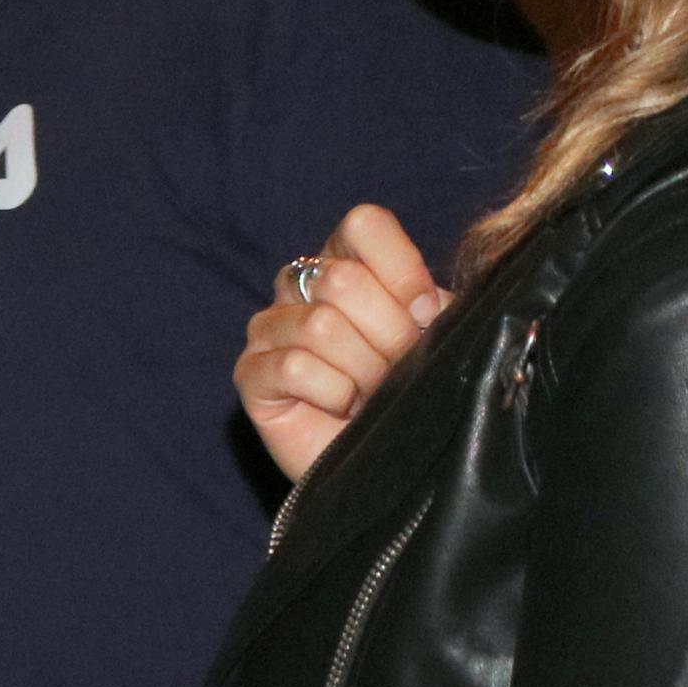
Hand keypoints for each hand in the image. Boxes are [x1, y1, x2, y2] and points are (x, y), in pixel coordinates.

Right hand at [236, 202, 446, 483]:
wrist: (391, 461)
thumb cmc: (414, 392)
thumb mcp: (437, 337)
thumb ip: (430, 302)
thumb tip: (429, 303)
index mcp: (345, 261)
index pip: (364, 225)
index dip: (403, 272)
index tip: (426, 317)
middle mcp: (298, 286)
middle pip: (343, 281)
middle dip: (388, 336)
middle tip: (395, 370)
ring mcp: (268, 328)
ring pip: (320, 327)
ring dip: (362, 372)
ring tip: (370, 394)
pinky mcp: (250, 373)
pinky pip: (294, 366)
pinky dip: (332, 393)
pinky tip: (340, 407)